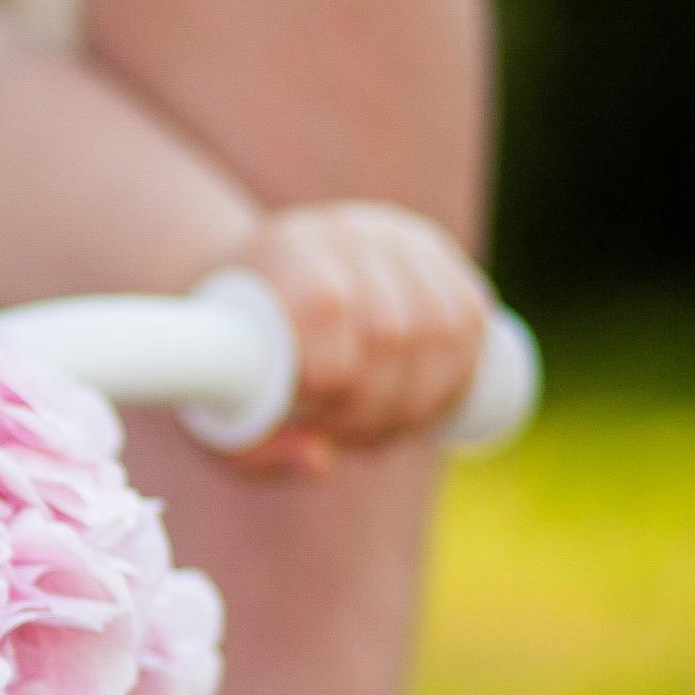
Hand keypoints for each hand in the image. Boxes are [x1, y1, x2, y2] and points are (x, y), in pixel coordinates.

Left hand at [230, 204, 493, 477]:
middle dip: (374, 408)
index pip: (326, 304)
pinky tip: (425, 406)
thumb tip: (320, 462)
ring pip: (443, 330)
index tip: (310, 416)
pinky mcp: (437, 256)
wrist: (256, 293)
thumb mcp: (221, 414)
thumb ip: (256, 450)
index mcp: (284, 251)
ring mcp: (399, 239)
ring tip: (376, 427)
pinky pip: (473, 319)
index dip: (332, 376)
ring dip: (416, 401)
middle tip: (344, 434)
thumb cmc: (235, 363)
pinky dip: (456, 377)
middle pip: (392, 330)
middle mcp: (348, 233)